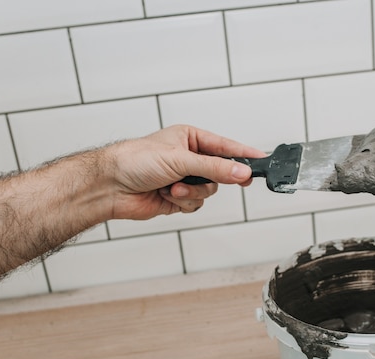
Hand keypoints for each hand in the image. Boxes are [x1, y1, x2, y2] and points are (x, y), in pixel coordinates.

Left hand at [106, 125, 265, 218]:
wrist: (111, 186)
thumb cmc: (136, 160)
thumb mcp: (181, 159)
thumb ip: (215, 167)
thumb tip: (242, 172)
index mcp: (190, 139)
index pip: (225, 146)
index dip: (244, 154)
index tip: (263, 160)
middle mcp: (188, 158)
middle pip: (220, 173)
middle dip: (210, 179)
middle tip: (216, 181)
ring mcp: (183, 179)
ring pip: (208, 192)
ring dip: (192, 192)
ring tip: (172, 188)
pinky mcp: (176, 198)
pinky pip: (194, 204)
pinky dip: (183, 202)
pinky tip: (166, 196)